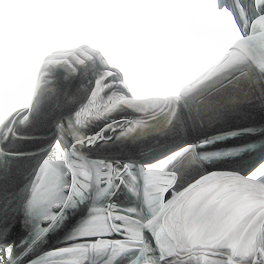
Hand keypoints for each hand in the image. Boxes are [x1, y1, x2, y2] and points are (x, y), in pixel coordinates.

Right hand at [19, 46, 108, 135]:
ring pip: (74, 54)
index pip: (85, 49)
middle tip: (89, 79)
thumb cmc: (65, 102)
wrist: (49, 114)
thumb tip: (99, 61)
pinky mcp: (47, 66)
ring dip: (82, 70)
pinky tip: (68, 81)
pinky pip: (64, 61)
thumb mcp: (85, 86)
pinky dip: (72, 71)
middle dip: (91, 63)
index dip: (98, 56)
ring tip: (79, 83)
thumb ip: (91, 72)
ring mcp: (52, 60)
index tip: (106, 68)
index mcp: (68, 60)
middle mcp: (59, 56)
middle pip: (81, 49)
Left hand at [75, 97, 192, 163]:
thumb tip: (100, 116)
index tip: (75, 146)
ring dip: (102, 155)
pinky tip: (110, 149)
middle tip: (78, 149)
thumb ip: (116, 110)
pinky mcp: (147, 159)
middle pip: (106, 156)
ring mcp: (141, 158)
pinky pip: (125, 158)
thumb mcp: (137, 105)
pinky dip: (114, 154)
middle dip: (92, 152)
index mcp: (129, 140)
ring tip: (91, 150)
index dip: (87, 147)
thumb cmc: (163, 111)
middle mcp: (133, 154)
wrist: (187, 122)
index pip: (101, 147)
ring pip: (115, 159)